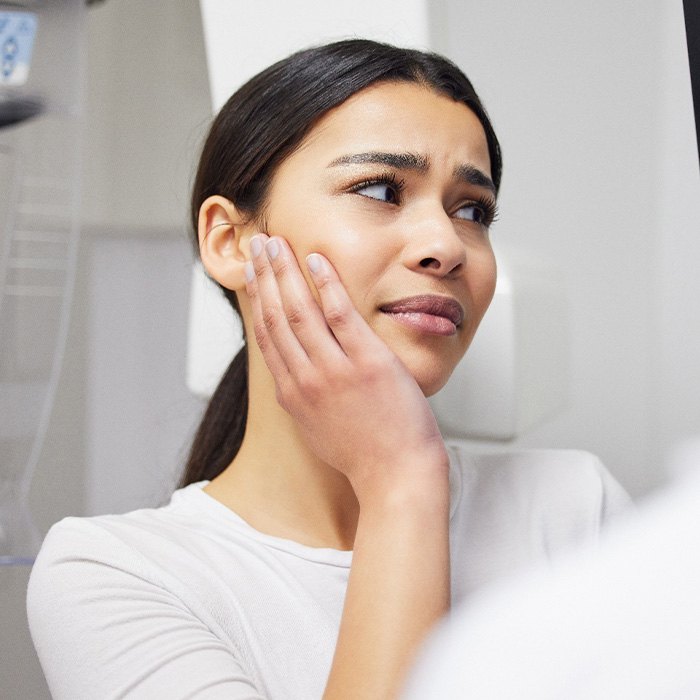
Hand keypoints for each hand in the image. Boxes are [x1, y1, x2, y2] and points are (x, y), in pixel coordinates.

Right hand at [245, 234, 448, 501]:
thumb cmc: (364, 456)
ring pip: (299, 310)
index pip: (267, 337)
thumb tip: (296, 375)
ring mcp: (334, 371)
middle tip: (257, 245)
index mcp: (293, 395)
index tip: (253, 275)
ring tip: (276, 242)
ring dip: (284, 272)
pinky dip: (326, 283)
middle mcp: (305, 379)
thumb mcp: (319, 430)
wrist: (396, 478)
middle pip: (275, 317)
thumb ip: (304, 398)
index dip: (257, 300)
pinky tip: (316, 259)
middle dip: (264, 276)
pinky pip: (340, 314)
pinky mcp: (367, 363)